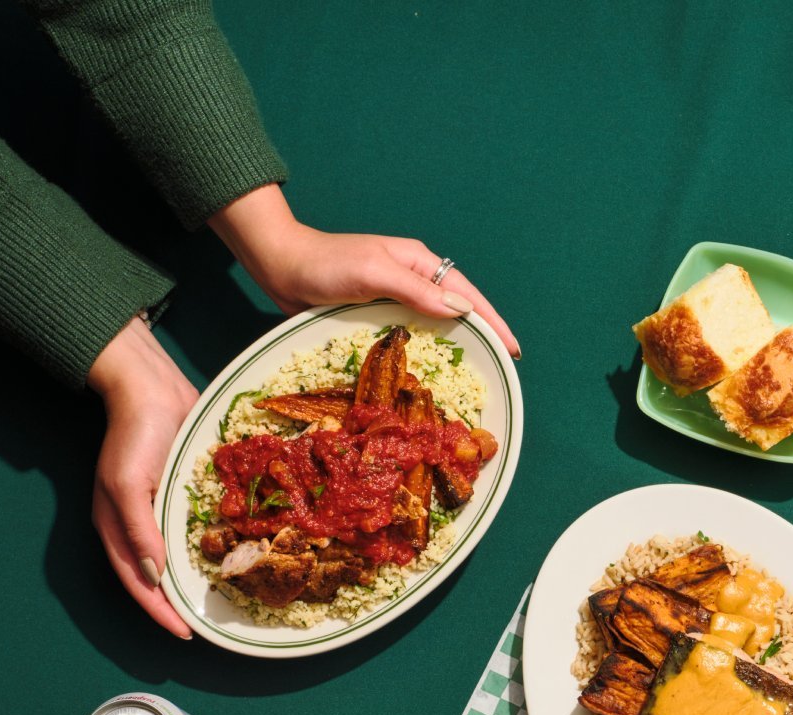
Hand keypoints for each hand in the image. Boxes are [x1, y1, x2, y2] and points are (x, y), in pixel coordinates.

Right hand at [86, 318, 197, 638]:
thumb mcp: (129, 483)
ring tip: (223, 603)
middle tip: (208, 628)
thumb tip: (153, 575)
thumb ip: (138, 530)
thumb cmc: (136, 433)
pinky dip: (210, 548)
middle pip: (158, 576)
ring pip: (178, 556)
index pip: (138, 583)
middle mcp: (139, 523)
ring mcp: (161, 508)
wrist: (152, 387)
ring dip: (196, 580)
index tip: (186, 635)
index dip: (160, 611)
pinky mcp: (183, 493)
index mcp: (117, 525)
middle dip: (178, 604)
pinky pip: (196, 530)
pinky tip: (234, 558)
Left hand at [209, 185, 519, 358]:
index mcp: (417, 262)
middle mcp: (410, 280)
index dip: (492, 321)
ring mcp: (393, 299)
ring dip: (455, 347)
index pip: (465, 294)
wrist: (279, 265)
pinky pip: (409, 336)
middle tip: (502, 366)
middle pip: (456, 310)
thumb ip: (416, 291)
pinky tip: (431, 371)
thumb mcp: (374, 272)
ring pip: (434, 325)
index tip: (513, 348)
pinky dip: (424, 352)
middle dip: (482, 335)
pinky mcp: (374, 316)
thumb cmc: (325, 263)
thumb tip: (462, 311)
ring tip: (476, 374)